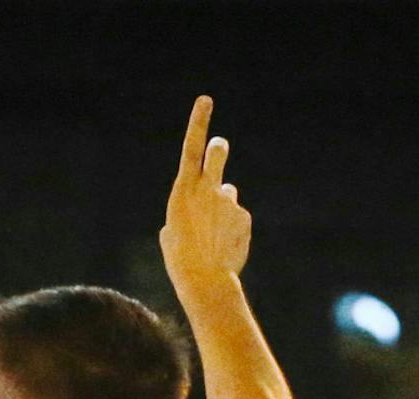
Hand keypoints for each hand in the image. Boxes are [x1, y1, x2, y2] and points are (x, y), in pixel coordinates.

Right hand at [161, 95, 252, 293]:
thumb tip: (220, 195)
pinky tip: (225, 245)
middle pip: (217, 155)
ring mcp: (228, 202)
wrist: (204, 278)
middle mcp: (208, 188)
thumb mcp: (174, 226)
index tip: (206, 100)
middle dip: (219, 147)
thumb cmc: (181, 255)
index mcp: (183, 188)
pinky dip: (232, 228)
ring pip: (227, 195)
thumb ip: (193, 204)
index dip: (199, 121)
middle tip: (221, 144)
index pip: (191, 146)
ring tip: (213, 234)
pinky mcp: (244, 217)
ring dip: (222, 208)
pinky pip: (237, 217)